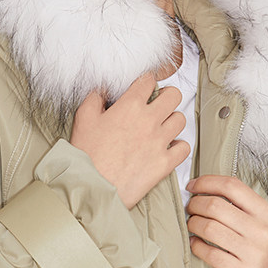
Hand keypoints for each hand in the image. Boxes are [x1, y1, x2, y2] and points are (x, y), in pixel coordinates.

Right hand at [70, 72, 189, 209]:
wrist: (92, 187)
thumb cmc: (86, 155)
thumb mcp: (83, 119)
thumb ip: (95, 97)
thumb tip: (104, 89)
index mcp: (130, 106)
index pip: (149, 80)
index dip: (146, 82)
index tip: (143, 88)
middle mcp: (149, 120)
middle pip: (174, 95)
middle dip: (166, 96)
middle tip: (158, 104)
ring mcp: (160, 142)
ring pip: (181, 119)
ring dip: (172, 121)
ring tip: (162, 127)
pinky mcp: (165, 163)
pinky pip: (184, 148)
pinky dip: (178, 146)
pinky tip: (167, 148)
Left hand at [185, 174, 267, 267]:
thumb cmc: (265, 254)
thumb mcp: (263, 226)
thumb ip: (241, 208)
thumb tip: (206, 190)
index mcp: (266, 213)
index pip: (232, 186)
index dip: (207, 182)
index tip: (192, 185)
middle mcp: (261, 231)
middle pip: (215, 206)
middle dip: (194, 205)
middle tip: (189, 209)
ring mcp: (253, 253)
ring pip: (209, 228)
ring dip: (193, 224)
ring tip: (191, 226)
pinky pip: (209, 254)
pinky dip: (195, 246)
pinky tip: (194, 244)